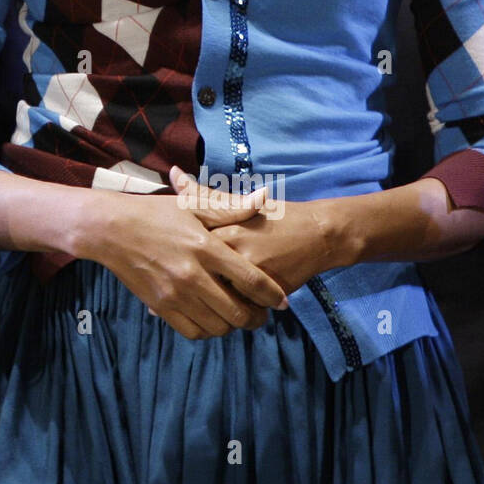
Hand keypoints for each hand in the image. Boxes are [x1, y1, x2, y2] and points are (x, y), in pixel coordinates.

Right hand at [79, 183, 288, 340]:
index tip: (283, 302)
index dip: (273, 296)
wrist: (110, 229)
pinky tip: (210, 318)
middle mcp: (192, 275)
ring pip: (218, 327)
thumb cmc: (154, 213)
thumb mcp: (193, 206)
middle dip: (257, 317)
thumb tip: (264, 198)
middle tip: (261, 313)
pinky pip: (193, 332)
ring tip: (235, 315)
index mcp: (205, 247)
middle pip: (238, 312)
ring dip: (232, 325)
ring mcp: (174, 294)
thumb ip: (230, 208)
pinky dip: (207, 330)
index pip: (251, 280)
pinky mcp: (160, 306)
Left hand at [170, 167, 339, 294]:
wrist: (314, 234)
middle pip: (198, 275)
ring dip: (206, 300)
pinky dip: (230, 309)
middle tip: (177, 283)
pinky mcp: (265, 291)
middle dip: (186, 282)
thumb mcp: (235, 203)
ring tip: (197, 297)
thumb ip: (202, 195)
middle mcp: (234, 251)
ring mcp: (250, 273)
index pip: (187, 248)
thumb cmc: (271, 217)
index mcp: (222, 228)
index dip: (175, 256)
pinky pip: (238, 307)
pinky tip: (221, 308)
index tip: (168, 260)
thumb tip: (174, 174)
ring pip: (217, 296)